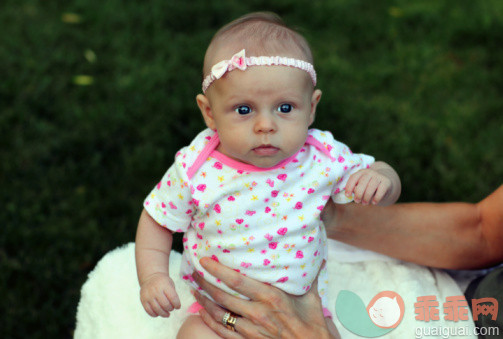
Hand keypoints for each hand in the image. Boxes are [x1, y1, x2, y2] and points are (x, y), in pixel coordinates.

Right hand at [139, 272, 180, 316]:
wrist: (151, 277)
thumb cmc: (163, 282)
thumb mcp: (170, 284)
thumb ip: (173, 294)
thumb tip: (176, 307)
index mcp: (164, 284)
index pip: (173, 298)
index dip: (177, 304)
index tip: (178, 307)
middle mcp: (156, 290)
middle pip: (165, 304)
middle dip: (170, 309)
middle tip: (171, 308)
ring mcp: (148, 295)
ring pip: (157, 309)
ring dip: (164, 314)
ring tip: (167, 314)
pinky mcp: (143, 300)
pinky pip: (149, 311)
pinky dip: (155, 314)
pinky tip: (159, 313)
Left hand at [192, 257, 337, 338]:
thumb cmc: (312, 325)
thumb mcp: (311, 298)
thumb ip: (307, 276)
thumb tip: (314, 257)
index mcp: (271, 297)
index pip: (237, 281)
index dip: (218, 270)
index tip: (205, 260)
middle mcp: (257, 313)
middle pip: (222, 296)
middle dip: (204, 283)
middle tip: (193, 271)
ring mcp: (251, 330)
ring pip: (219, 314)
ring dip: (203, 301)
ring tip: (194, 289)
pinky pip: (222, 332)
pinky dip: (209, 321)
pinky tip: (201, 312)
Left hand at [345, 168, 391, 204]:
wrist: (386, 183)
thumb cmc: (369, 187)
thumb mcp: (362, 186)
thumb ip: (356, 188)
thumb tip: (353, 192)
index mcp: (361, 172)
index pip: (353, 178)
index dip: (349, 187)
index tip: (347, 195)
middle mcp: (370, 172)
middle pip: (362, 182)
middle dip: (358, 193)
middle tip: (357, 201)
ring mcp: (379, 176)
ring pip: (371, 187)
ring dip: (366, 197)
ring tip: (365, 203)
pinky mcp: (387, 182)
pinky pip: (381, 190)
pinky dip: (376, 198)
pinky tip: (374, 202)